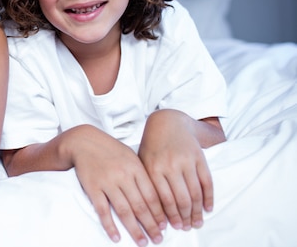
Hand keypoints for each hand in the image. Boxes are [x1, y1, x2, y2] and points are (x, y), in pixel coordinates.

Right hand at [69, 125, 166, 246]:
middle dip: (151, 225)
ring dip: (134, 229)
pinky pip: (102, 210)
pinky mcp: (92, 187)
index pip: (152, 195)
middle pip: (141, 206)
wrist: (83, 141)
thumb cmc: (109, 150)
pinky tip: (116, 237)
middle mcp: (123, 175)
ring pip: (124, 211)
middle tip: (158, 239)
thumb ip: (142, 174)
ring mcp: (107, 182)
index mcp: (136, 168)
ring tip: (142, 242)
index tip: (165, 226)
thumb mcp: (130, 156)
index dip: (159, 213)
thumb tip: (157, 198)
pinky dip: (110, 225)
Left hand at [138, 109, 213, 231]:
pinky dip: (209, 198)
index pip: (162, 199)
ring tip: (197, 222)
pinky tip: (207, 209)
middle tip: (187, 228)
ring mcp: (186, 161)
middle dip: (184, 217)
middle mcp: (170, 165)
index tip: (171, 228)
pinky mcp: (199, 157)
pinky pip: (207, 182)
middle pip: (180, 199)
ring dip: (196, 212)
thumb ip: (147, 183)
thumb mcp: (142, 162)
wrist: (168, 122)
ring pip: (195, 193)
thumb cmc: (152, 146)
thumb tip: (152, 213)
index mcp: (152, 168)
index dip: (168, 216)